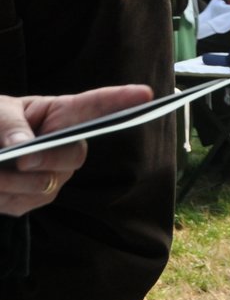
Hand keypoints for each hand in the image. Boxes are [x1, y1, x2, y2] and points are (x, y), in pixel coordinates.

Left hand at [0, 85, 152, 216]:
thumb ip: (9, 124)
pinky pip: (25, 204)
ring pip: (46, 185)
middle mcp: (66, 145)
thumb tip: (24, 146)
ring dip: (10, 182)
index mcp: (60, 114)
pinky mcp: (36, 200)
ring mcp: (55, 175)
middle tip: (20, 159)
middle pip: (74, 155)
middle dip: (48, 159)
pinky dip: (2, 198)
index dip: (122, 101)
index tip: (145, 94)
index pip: (96, 106)